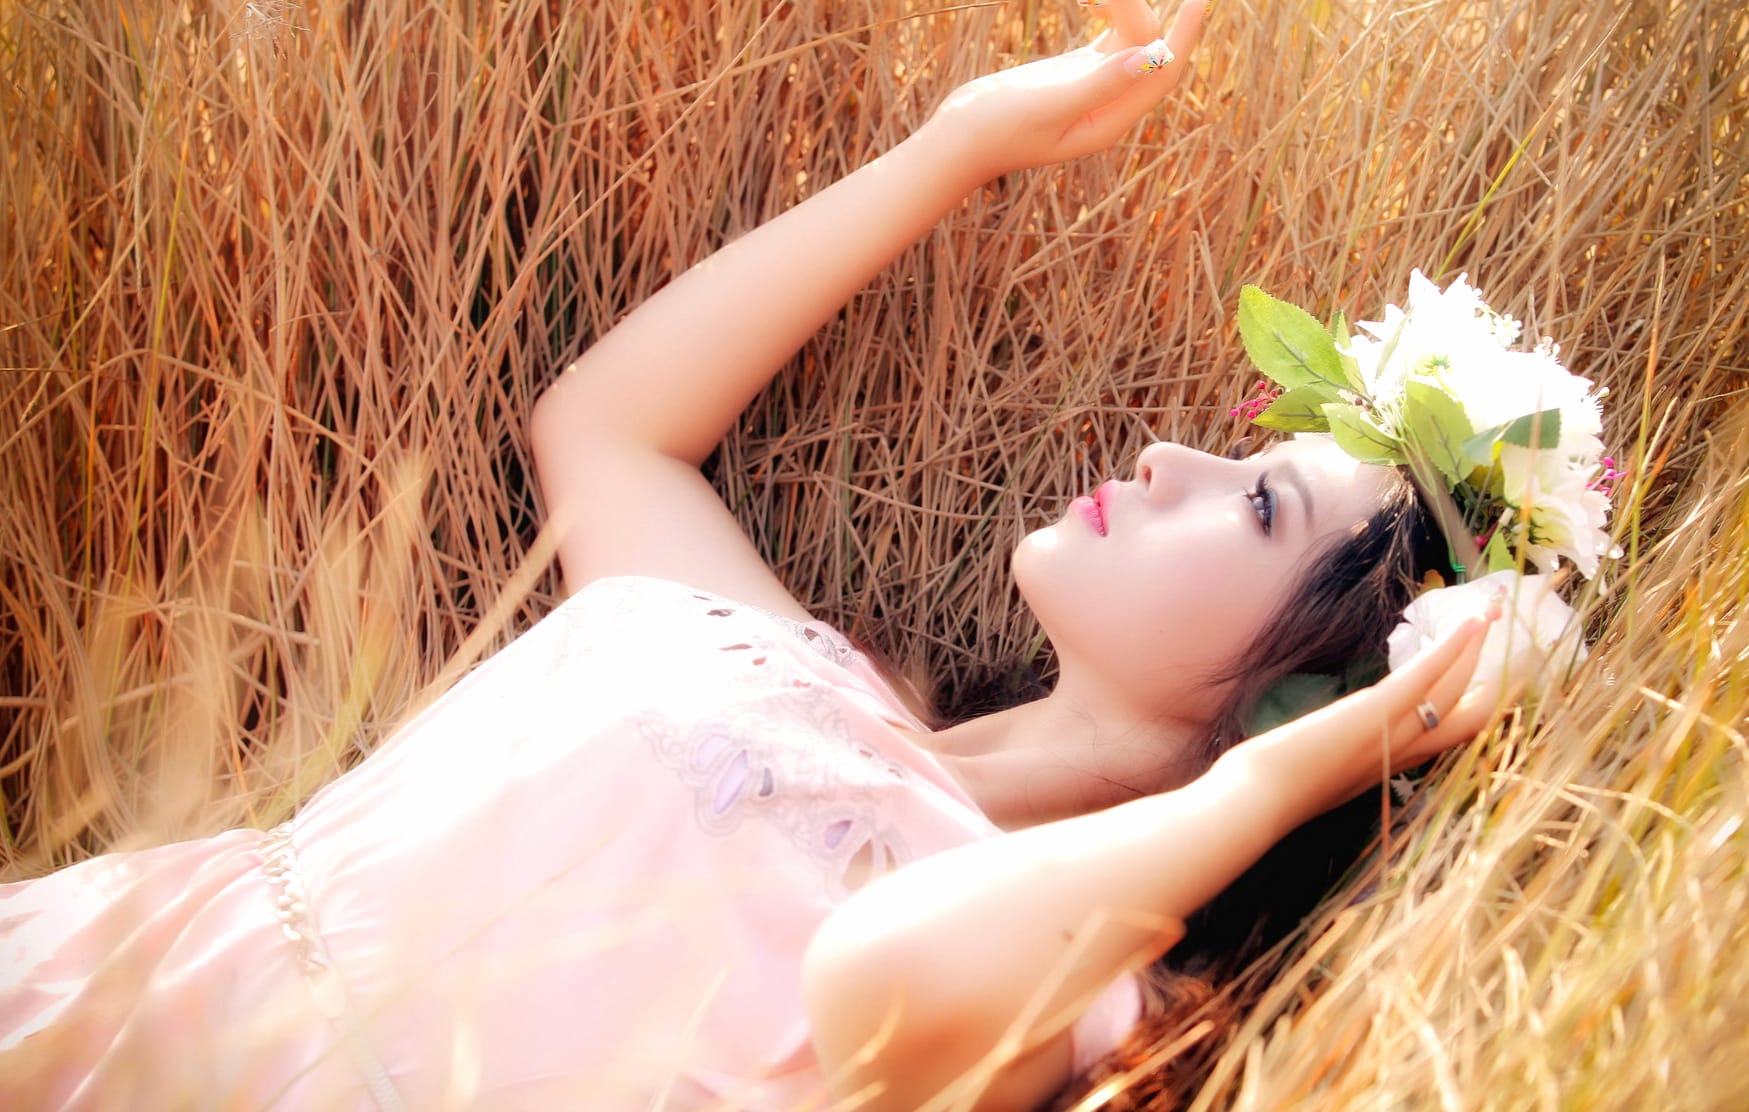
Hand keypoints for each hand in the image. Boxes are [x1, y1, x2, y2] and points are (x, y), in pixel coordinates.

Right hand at [926, 0, 1205, 180]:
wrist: (957, 142)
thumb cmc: (996, 130)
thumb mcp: (1049, 105)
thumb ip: (1101, 83)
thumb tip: (1152, 56)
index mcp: (1111, 119)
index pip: (1164, 70)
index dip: (1186, 32)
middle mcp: (1111, 105)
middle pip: (1147, 45)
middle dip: (1141, 7)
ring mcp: (1093, 87)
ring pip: (1128, 36)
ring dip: (1122, 5)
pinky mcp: (1074, 73)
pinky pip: (1108, 35)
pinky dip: (1106, 10)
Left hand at [1241, 607, 1516, 829]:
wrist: (1259, 801)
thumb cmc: (1277, 788)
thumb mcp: (1327, 771)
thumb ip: (1349, 751)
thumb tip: (1347, 731)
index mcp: (1394, 765)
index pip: (1452, 737)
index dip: (1477, 708)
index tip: (1496, 682)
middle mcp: (1405, 751)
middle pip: (1471, 716)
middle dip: (1495, 677)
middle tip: (1512, 644)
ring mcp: (1395, 731)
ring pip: (1455, 690)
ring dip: (1475, 649)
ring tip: (1492, 614)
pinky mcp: (1377, 711)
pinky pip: (1425, 677)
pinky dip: (1452, 648)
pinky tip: (1469, 623)